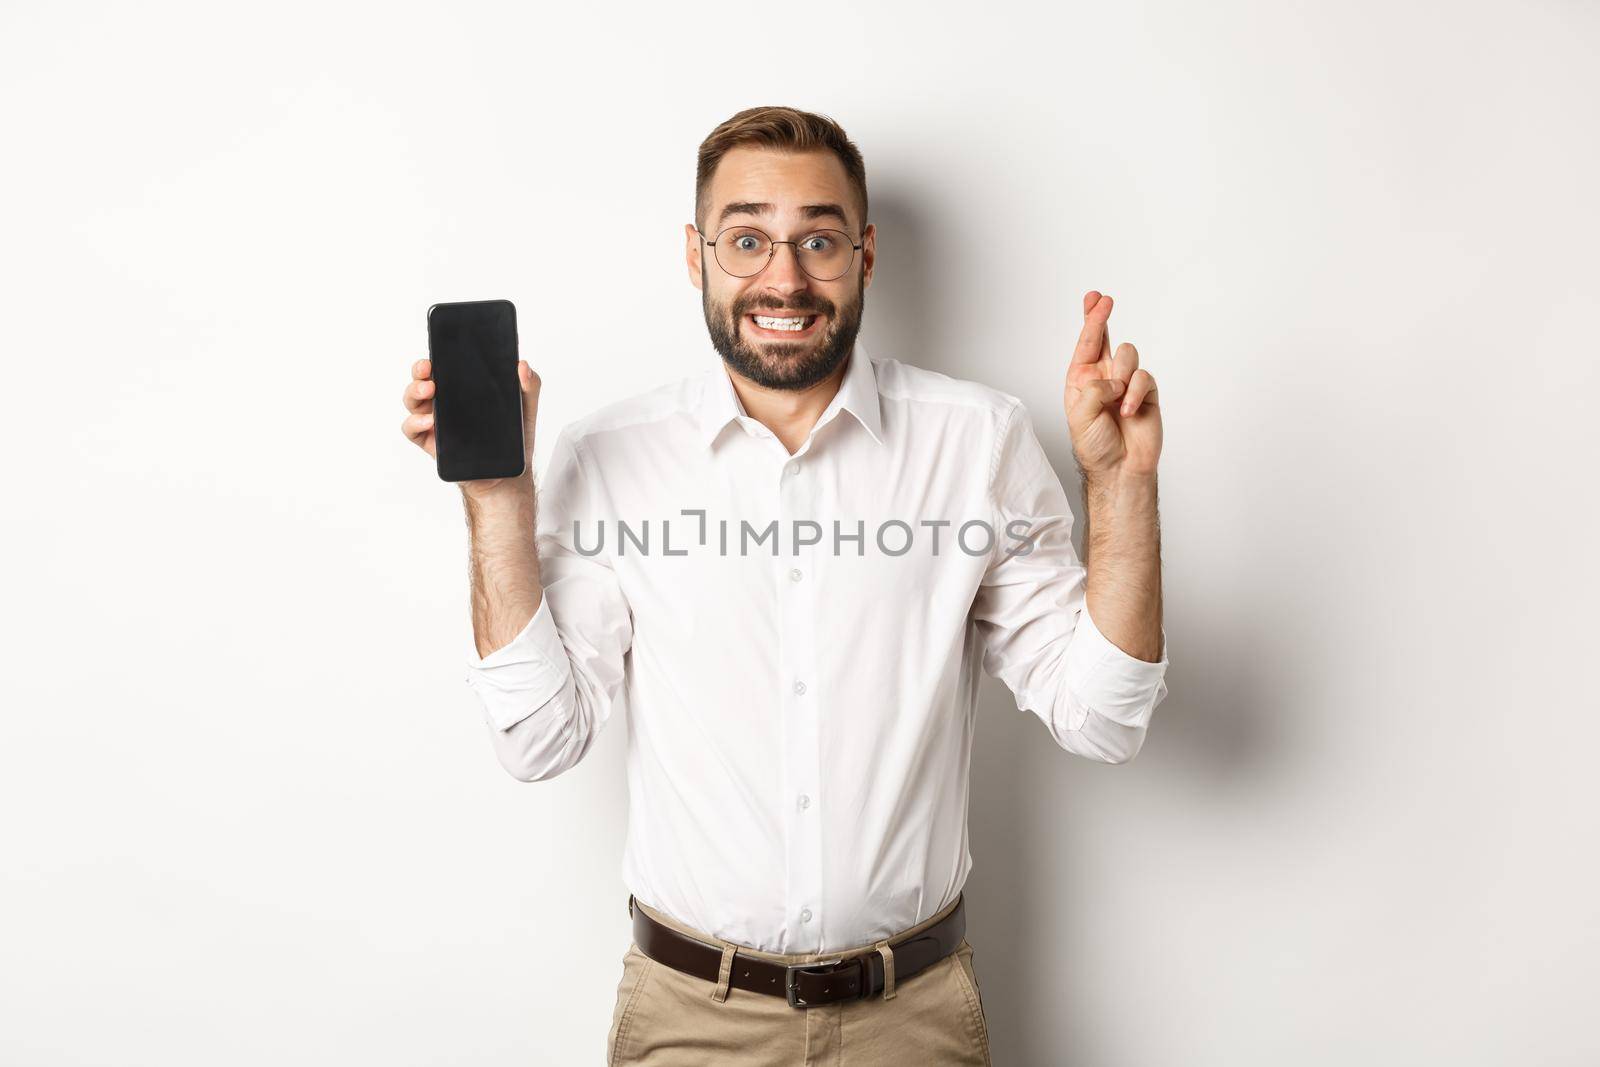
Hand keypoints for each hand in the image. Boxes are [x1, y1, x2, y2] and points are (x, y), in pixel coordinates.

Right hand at [401, 357, 542, 498]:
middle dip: (419, 370)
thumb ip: (529, 386)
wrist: (507, 475)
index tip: (437, 353)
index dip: (435, 358)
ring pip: (412, 401)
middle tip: (429, 369)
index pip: (442, 368)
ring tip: (429, 391)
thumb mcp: (525, 410)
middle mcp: (444, 403)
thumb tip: (523, 365)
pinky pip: (411, 430)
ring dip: (414, 392)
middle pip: (421, 380)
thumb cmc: (512, 440)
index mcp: (461, 390)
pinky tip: (429, 421)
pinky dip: (414, 422)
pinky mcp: (430, 442)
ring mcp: (434, 422)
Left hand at [1063, 291, 1161, 477]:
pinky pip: (1143, 377)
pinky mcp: (1146, 393)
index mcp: (1083, 380)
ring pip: (1127, 354)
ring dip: (1120, 374)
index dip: (1091, 319)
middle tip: (1106, 301)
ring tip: (1116, 400)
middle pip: (1106, 337)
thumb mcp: (1080, 417)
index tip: (1096, 298)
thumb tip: (1114, 379)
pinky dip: (1134, 394)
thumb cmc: (1095, 446)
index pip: (1087, 344)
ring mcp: (1126, 384)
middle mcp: (1104, 377)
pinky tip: (1128, 411)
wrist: (1120, 469)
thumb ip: (1093, 391)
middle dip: (1103, 316)